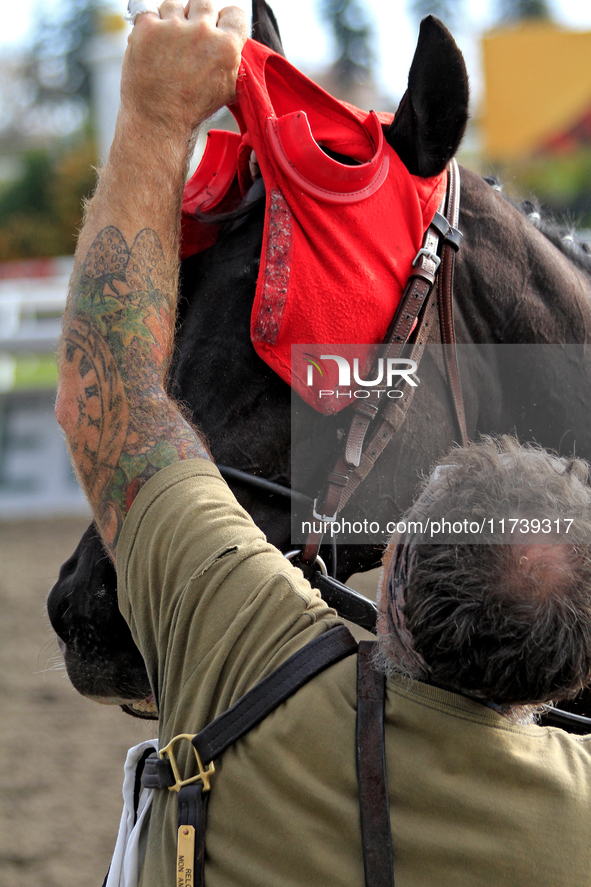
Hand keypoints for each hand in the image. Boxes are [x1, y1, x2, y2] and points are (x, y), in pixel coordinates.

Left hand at [121, 0, 247, 139]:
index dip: (225, 21)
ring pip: (175, 5)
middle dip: (198, 17)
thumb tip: (236, 47)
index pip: (235, 13)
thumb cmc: (191, 109)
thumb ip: (233, 62)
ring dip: (172, 20)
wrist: (158, 120)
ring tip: (169, 46)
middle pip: (204, 3)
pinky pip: (149, 12)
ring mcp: (173, 27)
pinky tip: (153, 46)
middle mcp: (201, 31)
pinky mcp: (147, 27)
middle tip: (189, 39)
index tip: (216, 30)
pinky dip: (150, 26)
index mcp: (226, 46)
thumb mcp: (227, 89)